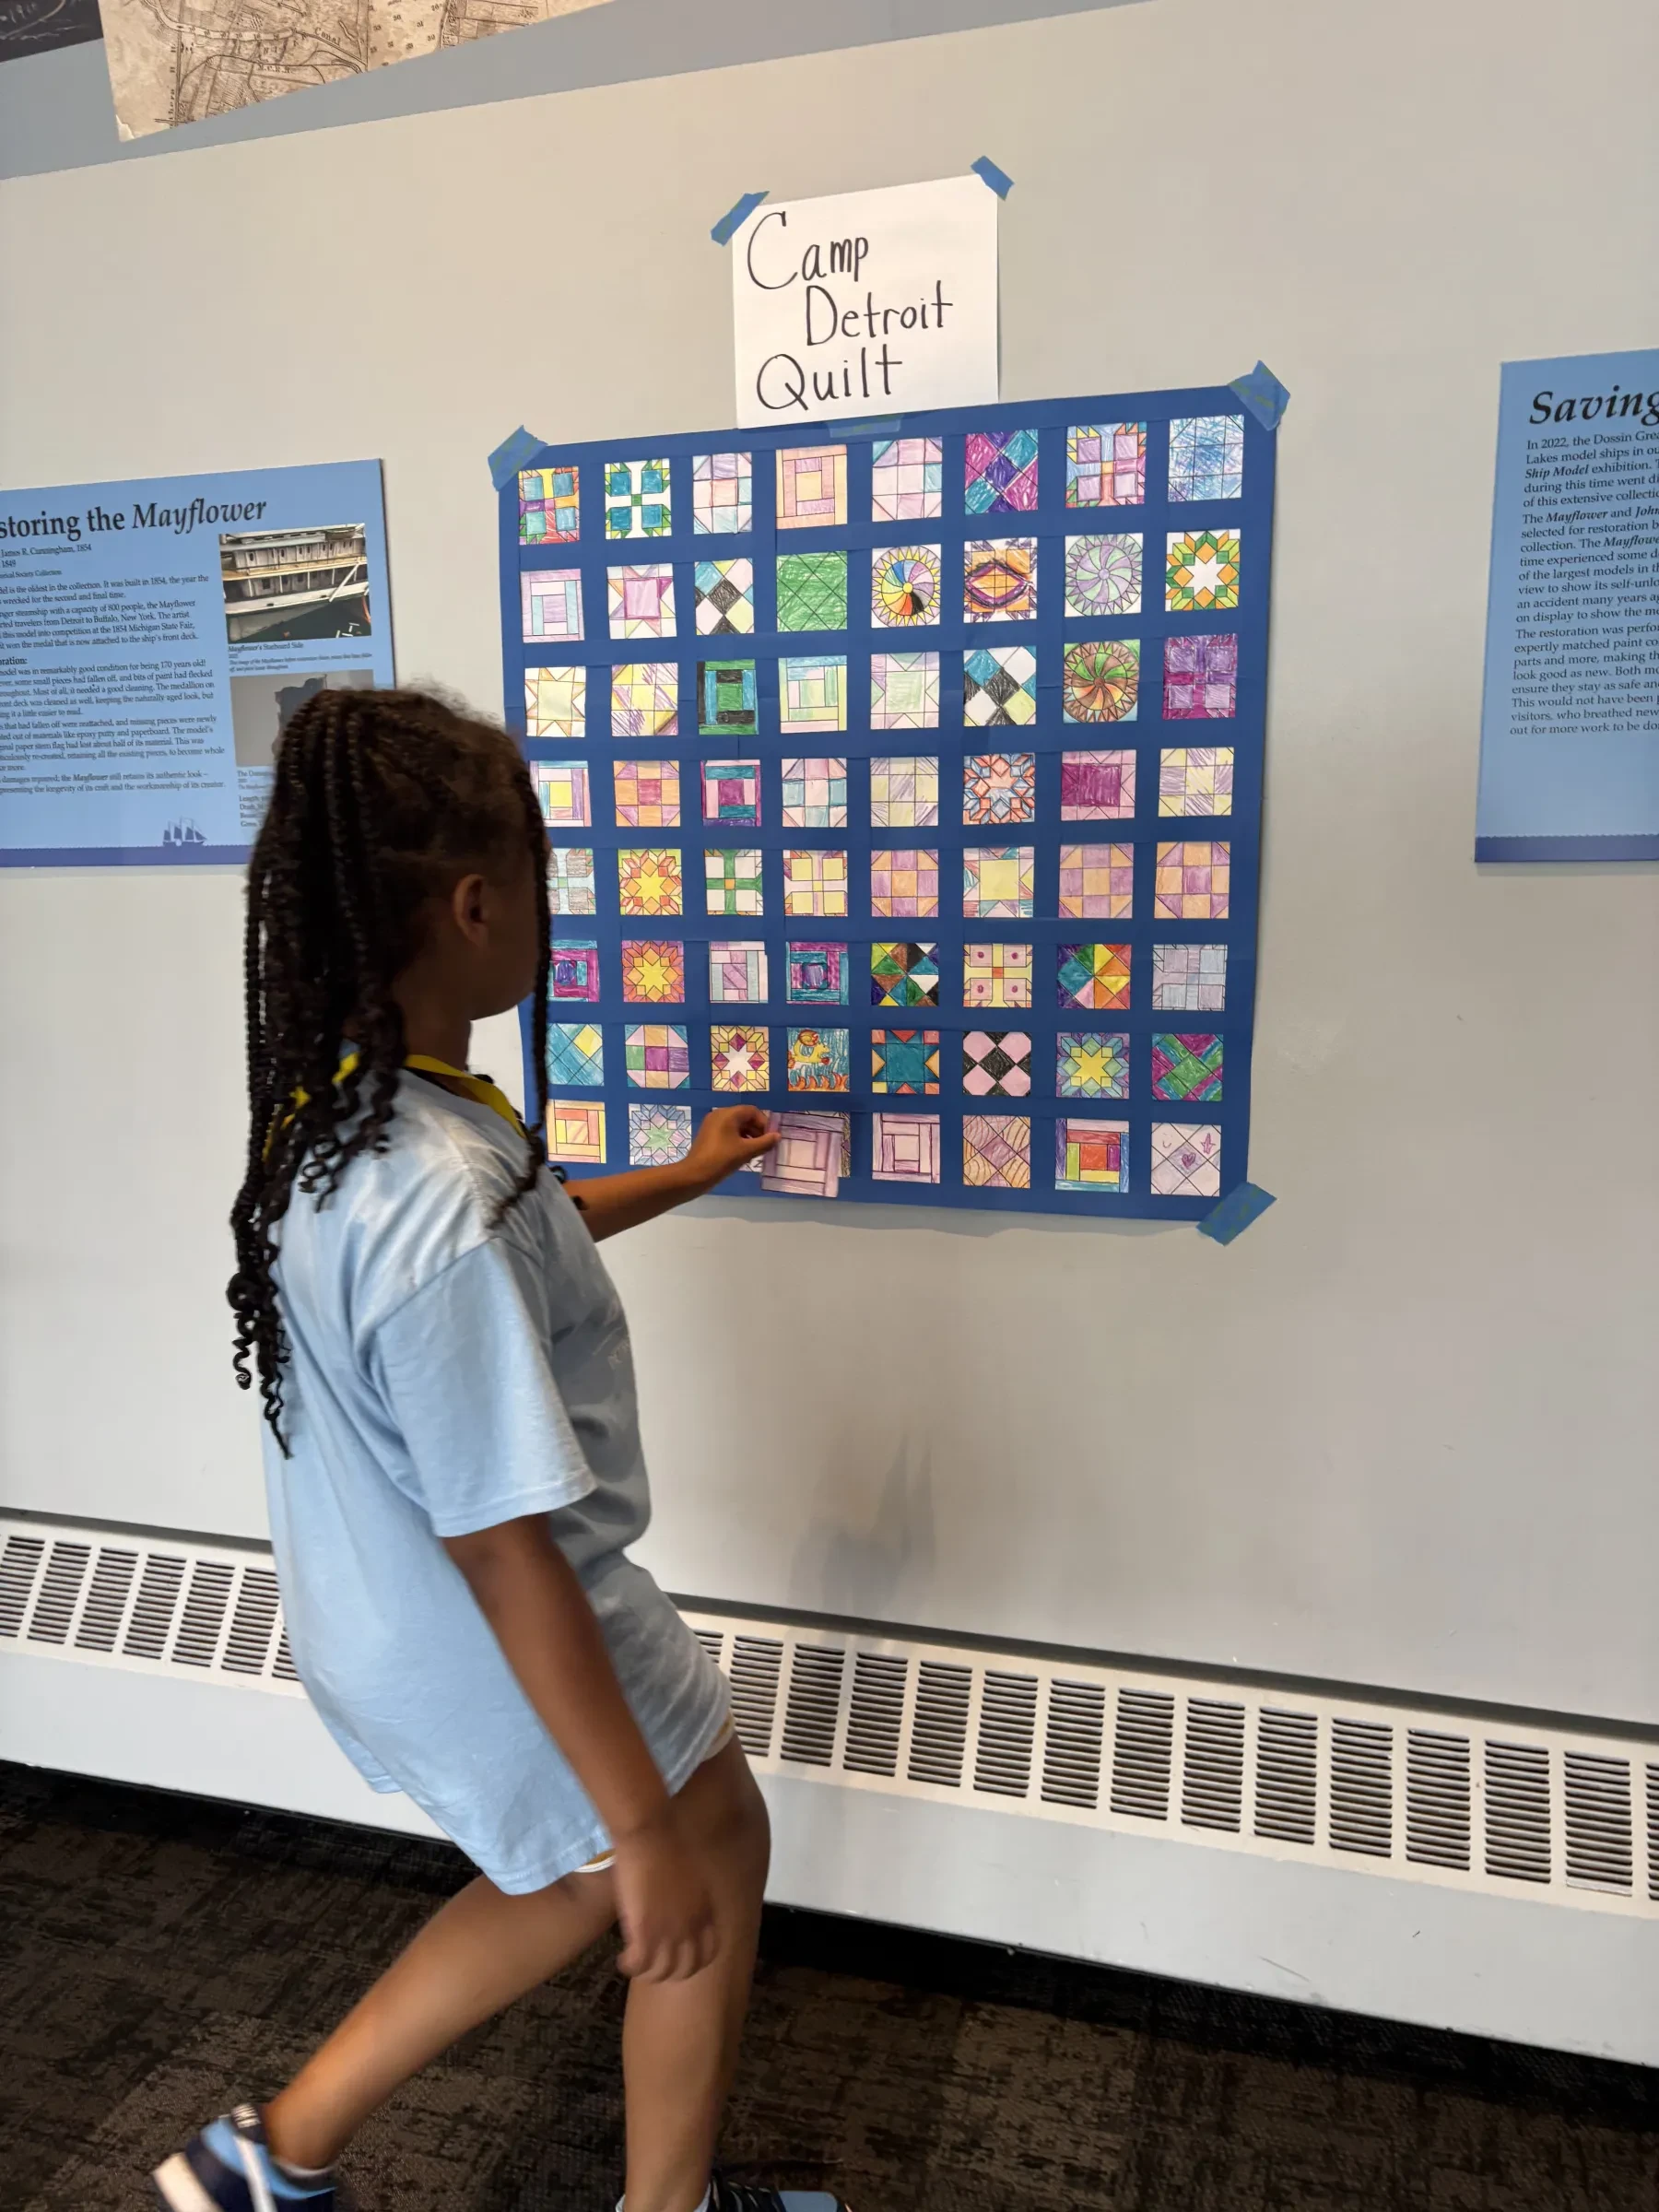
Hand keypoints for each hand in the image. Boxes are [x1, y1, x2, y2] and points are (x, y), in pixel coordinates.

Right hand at [612, 1806, 718, 1981]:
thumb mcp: (691, 1871)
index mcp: (704, 1911)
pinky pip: (639, 1965)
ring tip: (637, 1966)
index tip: (681, 1957)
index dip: (696, 1960)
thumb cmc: (669, 1840)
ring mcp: (669, 1933)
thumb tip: (680, 1896)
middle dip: (672, 1973)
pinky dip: (630, 1967)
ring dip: (650, 1974)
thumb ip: (690, 1891)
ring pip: (663, 1972)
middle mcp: (690, 1927)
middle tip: (656, 1967)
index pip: (710, 1950)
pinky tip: (623, 1960)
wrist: (651, 1832)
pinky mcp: (645, 1933)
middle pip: (687, 1968)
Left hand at [686, 1104, 776, 1188]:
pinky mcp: (708, 1135)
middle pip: (744, 1117)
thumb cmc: (722, 1159)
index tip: (770, 1138)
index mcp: (728, 1114)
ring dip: (749, 1136)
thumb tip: (777, 1136)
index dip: (764, 1123)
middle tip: (765, 1146)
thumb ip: (764, 1143)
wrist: (695, 1174)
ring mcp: (712, 1125)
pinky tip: (743, 1154)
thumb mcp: (746, 1151)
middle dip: (757, 1130)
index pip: (752, 1111)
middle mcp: (719, 1115)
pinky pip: (728, 1132)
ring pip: (736, 1126)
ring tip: (755, 1152)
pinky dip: (738, 1140)